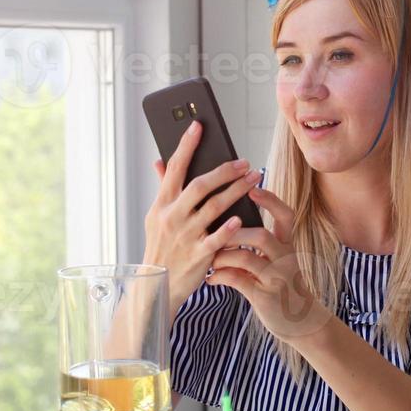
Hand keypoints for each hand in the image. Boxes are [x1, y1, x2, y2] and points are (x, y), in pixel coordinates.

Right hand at [143, 120, 262, 318]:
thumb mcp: (156, 217)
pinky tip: (242, 218)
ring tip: (254, 179)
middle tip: (245, 162)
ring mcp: (185, 236)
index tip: (198, 125)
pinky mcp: (198, 256)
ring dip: (236, 191)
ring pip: (213, 208)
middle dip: (224, 171)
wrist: (157, 285)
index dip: (186, 146)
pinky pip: (216, 239)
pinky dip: (229, 228)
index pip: (175, 168)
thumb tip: (159, 161)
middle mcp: (172, 217)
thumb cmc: (161, 246)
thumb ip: (163, 188)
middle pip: (200, 186)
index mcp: (162, 204)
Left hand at [206, 185, 333, 340]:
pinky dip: (221, 277)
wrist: (302, 322)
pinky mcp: (265, 296)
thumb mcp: (277, 261)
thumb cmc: (282, 286)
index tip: (252, 189)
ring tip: (210, 258)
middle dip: (235, 232)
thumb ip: (257, 245)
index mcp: (287, 245)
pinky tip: (210, 279)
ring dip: (224, 255)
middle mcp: (284, 259)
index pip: (285, 216)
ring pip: (247, 258)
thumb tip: (229, 224)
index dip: (270, 201)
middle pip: (262, 236)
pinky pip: (239, 281)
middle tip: (216, 231)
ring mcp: (276, 278)